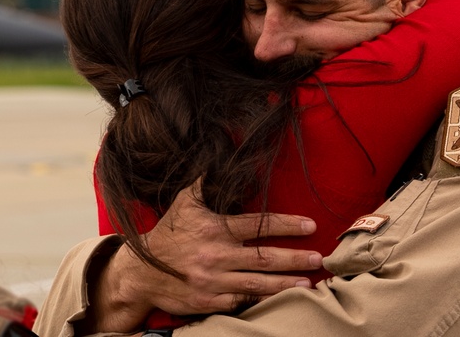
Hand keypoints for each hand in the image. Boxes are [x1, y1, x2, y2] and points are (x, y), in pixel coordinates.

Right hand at [89, 179, 321, 332]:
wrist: (140, 273)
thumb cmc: (168, 235)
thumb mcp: (184, 203)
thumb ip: (204, 182)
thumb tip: (218, 156)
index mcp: (214, 229)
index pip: (258, 225)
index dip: (287, 225)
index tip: (310, 226)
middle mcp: (217, 256)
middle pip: (264, 258)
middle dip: (295, 258)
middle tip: (320, 258)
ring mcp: (214, 282)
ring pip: (258, 284)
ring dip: (286, 284)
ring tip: (310, 283)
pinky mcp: (210, 303)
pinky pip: (241, 302)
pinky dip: (262, 301)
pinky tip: (281, 300)